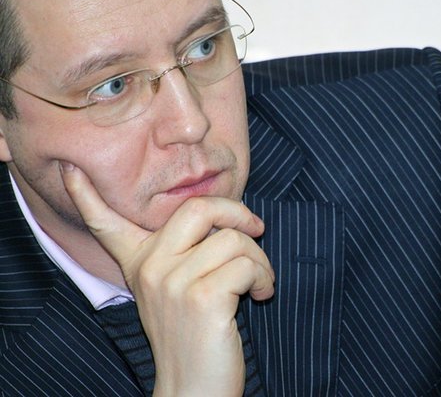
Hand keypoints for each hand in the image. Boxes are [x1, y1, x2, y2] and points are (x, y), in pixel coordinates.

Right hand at [60, 162, 274, 396]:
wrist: (195, 387)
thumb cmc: (196, 335)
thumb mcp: (176, 290)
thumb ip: (184, 254)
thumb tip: (226, 220)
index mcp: (140, 263)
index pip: (107, 224)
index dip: (85, 196)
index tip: (71, 171)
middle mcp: (150, 268)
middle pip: (198, 208)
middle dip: (238, 212)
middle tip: (256, 230)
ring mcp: (172, 282)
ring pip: (233, 239)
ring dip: (260, 259)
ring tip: (258, 282)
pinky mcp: (201, 297)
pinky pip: (246, 264)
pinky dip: (263, 277)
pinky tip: (260, 295)